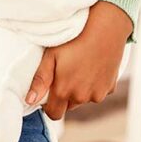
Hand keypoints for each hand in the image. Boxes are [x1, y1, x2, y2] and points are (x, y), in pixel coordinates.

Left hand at [25, 1, 130, 118]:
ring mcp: (99, 94)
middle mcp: (82, 97)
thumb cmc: (75, 38)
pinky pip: (98, 91)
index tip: (49, 90)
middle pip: (69, 105)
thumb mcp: (51, 55)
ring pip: (84, 98)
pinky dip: (94, 84)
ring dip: (80, 89)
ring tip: (80, 66)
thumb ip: (40, 80)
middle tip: (65, 71)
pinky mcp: (111, 87)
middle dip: (65, 94)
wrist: (106, 27)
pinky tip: (93, 65)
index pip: (54, 114)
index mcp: (64, 91)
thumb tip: (29, 101)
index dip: (49, 104)